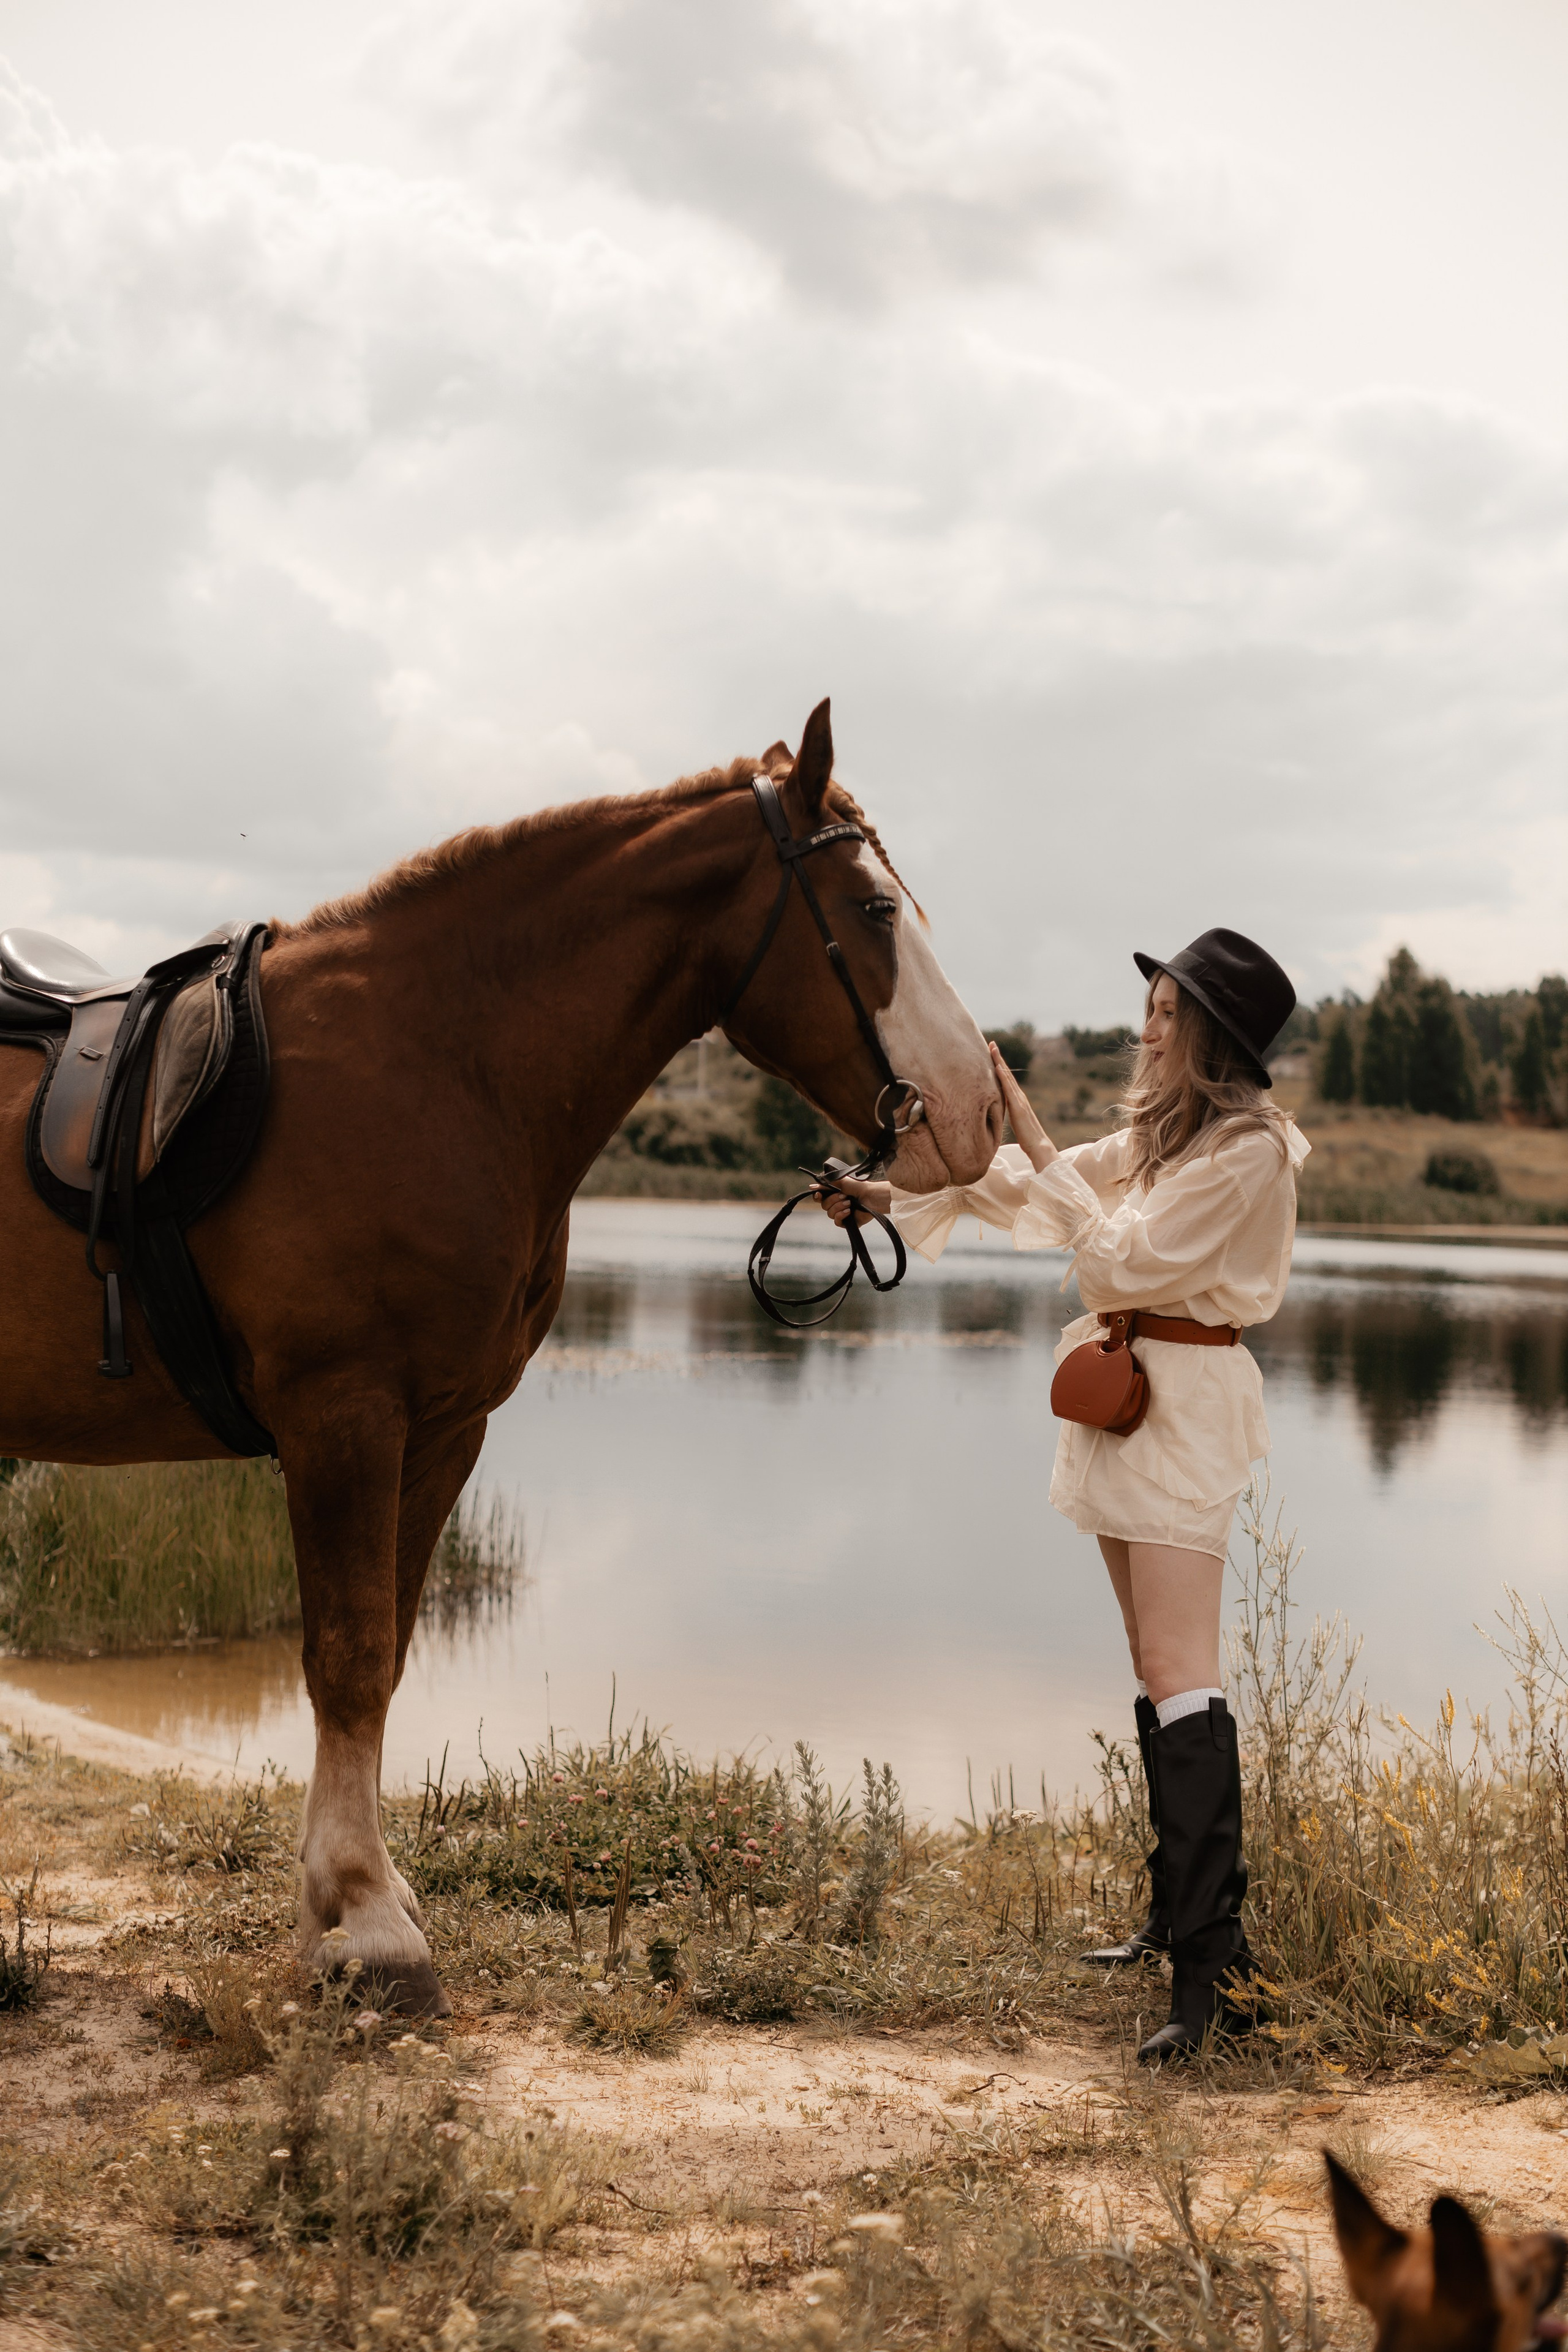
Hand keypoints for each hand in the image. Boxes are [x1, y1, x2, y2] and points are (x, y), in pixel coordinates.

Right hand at [814, 1173, 891, 1228]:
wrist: (871, 1196)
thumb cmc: (859, 1186)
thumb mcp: (841, 1181)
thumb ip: (826, 1184)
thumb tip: (812, 1187)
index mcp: (834, 1194)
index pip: (820, 1198)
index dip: (817, 1197)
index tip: (818, 1194)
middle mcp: (837, 1204)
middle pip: (824, 1206)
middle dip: (833, 1200)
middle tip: (844, 1195)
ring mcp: (842, 1214)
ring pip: (830, 1214)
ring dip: (838, 1206)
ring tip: (849, 1202)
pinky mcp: (847, 1222)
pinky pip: (836, 1221)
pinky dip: (841, 1215)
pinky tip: (849, 1211)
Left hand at [989, 1041, 1056, 1172]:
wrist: (1038, 1145)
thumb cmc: (1026, 1136)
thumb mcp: (1014, 1120)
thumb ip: (1008, 1112)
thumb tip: (998, 1110)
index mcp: (1017, 1099)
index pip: (1006, 1079)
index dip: (998, 1065)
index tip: (991, 1053)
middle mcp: (1018, 1096)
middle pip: (1006, 1073)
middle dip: (998, 1058)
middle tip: (991, 1043)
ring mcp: (1019, 1100)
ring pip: (1007, 1077)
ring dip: (999, 1062)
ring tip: (992, 1049)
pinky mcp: (1018, 1107)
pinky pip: (1008, 1089)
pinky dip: (1003, 1077)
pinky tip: (996, 1068)